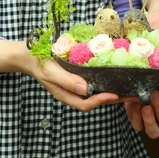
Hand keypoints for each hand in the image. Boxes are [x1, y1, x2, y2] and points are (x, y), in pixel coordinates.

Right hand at [0, 40, 121, 111]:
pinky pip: (92, 81)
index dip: (102, 100)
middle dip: (113, 98)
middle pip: (94, 99)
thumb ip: (67, 80)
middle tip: (131, 93)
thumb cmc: (38, 62)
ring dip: (110, 90)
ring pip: (94, 92)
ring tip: (127, 86)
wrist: (27, 54)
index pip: (86, 103)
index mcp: (65, 94)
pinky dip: (103, 80)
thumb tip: (86, 89)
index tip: (116, 94)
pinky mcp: (75, 76)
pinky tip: (112, 74)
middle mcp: (72, 92)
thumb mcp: (51, 71)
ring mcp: (74, 84)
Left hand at [125, 75, 158, 138]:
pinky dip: (137, 118)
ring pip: (154, 131)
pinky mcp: (138, 121)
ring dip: (150, 119)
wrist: (139, 77)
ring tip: (145, 106)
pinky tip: (136, 106)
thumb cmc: (158, 76)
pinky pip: (138, 126)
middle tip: (154, 93)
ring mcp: (151, 121)